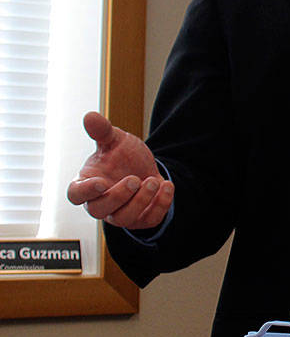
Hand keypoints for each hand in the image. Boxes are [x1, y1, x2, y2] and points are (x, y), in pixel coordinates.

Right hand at [66, 111, 173, 229]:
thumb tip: (90, 116)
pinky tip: (166, 186)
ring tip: (153, 181)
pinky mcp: (141, 219)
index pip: (75, 195)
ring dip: (140, 201)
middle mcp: (101, 202)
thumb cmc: (122, 156)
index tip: (100, 182)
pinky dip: (160, 204)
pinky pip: (149, 220)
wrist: (146, 166)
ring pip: (124, 218)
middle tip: (135, 179)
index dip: (85, 191)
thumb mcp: (115, 140)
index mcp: (87, 184)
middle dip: (119, 196)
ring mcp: (120, 214)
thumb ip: (102, 131)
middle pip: (99, 210)